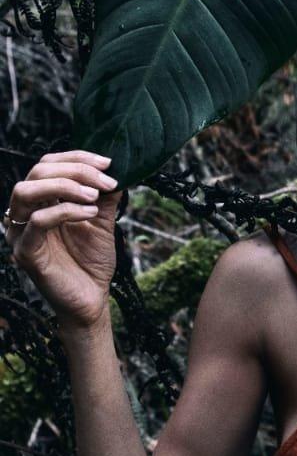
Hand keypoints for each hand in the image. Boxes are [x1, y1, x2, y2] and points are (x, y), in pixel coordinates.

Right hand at [4, 150, 122, 327]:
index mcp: (41, 202)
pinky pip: (38, 221)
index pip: (47, 164)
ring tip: (95, 195)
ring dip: (66, 185)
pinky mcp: (26, 253)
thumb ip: (104, 196)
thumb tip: (116, 168)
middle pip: (37, 172)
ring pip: (27, 191)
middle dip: (76, 169)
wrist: (92, 298)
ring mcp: (21, 233)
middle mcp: (24, 214)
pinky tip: (91, 214)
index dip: (76, 157)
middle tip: (107, 180)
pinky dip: (66, 211)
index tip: (108, 162)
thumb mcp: (102, 221)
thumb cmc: (92, 261)